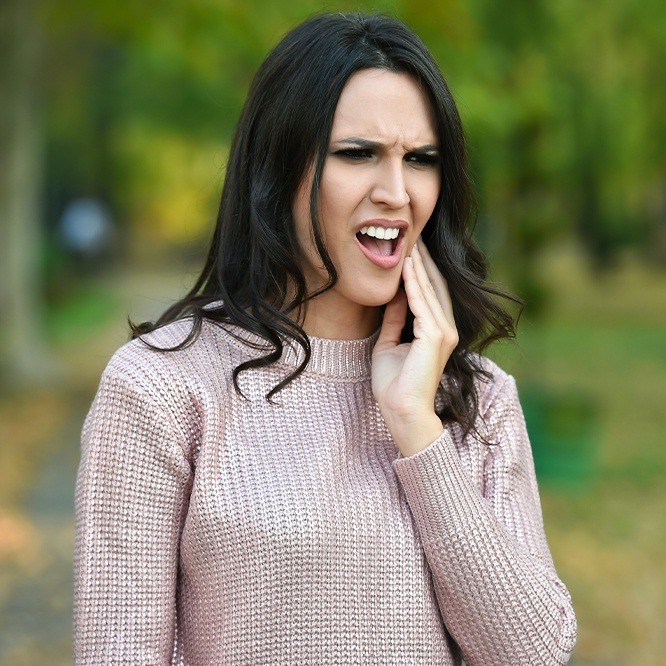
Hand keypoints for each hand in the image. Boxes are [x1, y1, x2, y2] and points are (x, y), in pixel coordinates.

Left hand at [372, 238, 458, 455]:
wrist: (401, 411)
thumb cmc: (394, 385)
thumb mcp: (389, 343)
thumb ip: (395, 320)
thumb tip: (393, 297)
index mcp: (437, 332)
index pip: (429, 293)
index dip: (420, 271)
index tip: (409, 249)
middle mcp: (446, 329)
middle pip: (434, 286)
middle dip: (423, 261)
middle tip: (413, 236)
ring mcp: (444, 332)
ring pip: (429, 290)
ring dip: (418, 266)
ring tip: (409, 243)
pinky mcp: (436, 336)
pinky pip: (422, 303)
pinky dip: (413, 283)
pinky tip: (406, 265)